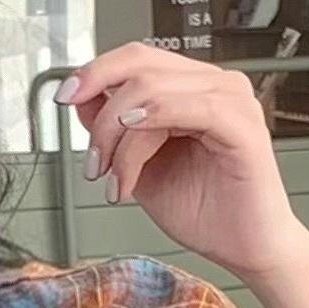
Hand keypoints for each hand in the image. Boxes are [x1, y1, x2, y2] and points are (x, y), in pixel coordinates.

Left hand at [63, 44, 302, 283]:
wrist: (242, 249)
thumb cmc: (203, 210)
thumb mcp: (137, 164)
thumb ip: (112, 127)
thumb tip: (82, 98)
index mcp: (192, 88)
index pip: (137, 58)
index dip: (95, 71)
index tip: (64, 98)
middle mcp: (215, 85)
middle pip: (140, 67)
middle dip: (102, 116)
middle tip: (93, 160)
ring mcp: (233, 101)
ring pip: (153, 91)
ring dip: (120, 138)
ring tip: (117, 180)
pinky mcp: (243, 126)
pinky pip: (188, 108)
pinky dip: (149, 132)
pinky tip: (133, 160)